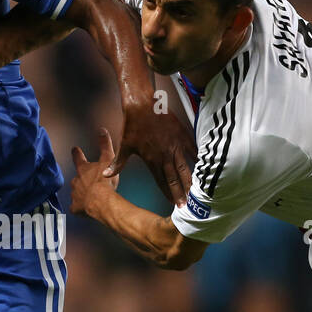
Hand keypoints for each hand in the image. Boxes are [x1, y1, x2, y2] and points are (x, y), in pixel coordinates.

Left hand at [70, 128, 120, 216]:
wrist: (101, 202)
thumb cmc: (105, 181)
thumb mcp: (108, 160)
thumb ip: (105, 145)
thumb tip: (102, 130)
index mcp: (83, 169)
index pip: (78, 158)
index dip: (77, 153)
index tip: (74, 149)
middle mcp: (76, 181)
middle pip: (77, 178)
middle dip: (82, 180)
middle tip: (91, 183)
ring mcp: (74, 195)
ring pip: (77, 193)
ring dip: (82, 194)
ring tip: (91, 197)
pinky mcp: (76, 208)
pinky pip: (76, 208)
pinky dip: (80, 208)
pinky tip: (85, 210)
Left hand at [108, 91, 193, 205]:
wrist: (142, 105)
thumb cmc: (132, 125)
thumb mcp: (124, 146)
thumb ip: (117, 163)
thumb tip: (106, 176)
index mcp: (152, 160)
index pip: (162, 182)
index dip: (168, 194)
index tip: (174, 205)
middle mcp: (165, 156)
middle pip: (175, 179)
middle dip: (181, 194)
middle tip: (186, 207)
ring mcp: (175, 146)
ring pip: (186, 168)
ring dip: (191, 181)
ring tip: (197, 193)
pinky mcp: (182, 135)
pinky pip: (194, 150)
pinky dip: (200, 160)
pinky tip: (206, 168)